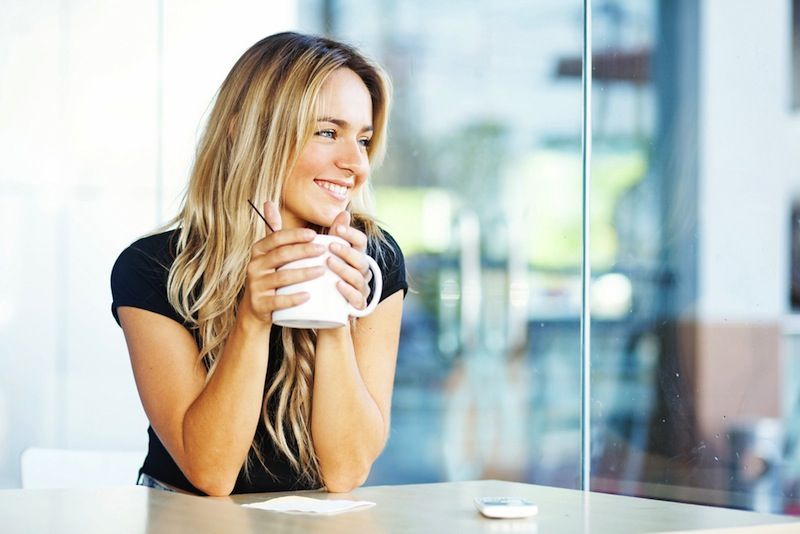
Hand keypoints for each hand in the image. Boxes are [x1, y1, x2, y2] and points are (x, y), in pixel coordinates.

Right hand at [240, 201, 324, 324]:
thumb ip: (273, 229)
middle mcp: (254, 266)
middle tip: (323, 250)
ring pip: (282, 277)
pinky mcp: (260, 304)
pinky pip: (278, 301)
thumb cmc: (270, 274)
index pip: (276, 238)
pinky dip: (294, 298)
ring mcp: (256, 286)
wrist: (256, 309)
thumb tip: (268, 201)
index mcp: (258, 251)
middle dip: (303, 251)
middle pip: (281, 255)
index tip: (314, 234)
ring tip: (322, 271)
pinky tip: (309, 295)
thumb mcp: (269, 252)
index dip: (294, 235)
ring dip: (303, 273)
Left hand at [327, 211, 371, 310]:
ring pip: (359, 278)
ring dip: (344, 269)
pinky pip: (358, 298)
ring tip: (329, 262)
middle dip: (347, 252)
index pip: (361, 241)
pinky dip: (349, 291)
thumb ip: (336, 234)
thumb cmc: (327, 274)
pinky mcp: (357, 305)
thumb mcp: (329, 253)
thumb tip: (342, 212)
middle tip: (331, 245)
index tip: (337, 228)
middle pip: (361, 259)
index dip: (351, 233)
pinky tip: (338, 285)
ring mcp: (361, 288)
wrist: (325, 308)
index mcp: (357, 256)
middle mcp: (362, 271)